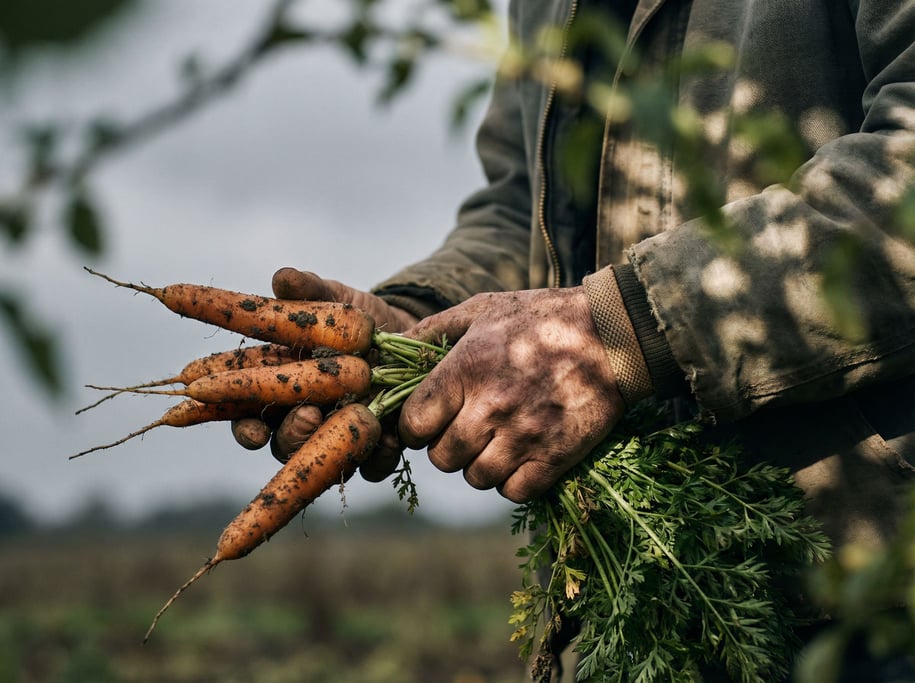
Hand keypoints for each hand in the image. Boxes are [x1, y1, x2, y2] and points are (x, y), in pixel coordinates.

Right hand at [231, 268, 417, 472]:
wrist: (409, 336)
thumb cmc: (355, 321)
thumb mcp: (334, 301)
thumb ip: (308, 291)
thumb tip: (283, 276)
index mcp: (278, 389)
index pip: (247, 416)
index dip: (243, 428)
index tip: (250, 428)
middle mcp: (303, 419)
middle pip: (283, 443)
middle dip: (291, 435)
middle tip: (307, 416)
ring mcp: (338, 438)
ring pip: (323, 458)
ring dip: (331, 445)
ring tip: (348, 420)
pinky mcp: (376, 448)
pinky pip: (374, 467)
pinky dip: (378, 456)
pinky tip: (388, 439)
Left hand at [397, 287, 624, 502]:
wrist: (613, 332)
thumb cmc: (542, 317)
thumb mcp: (483, 309)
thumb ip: (432, 329)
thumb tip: (390, 346)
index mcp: (467, 369)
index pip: (414, 423)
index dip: (416, 426)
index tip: (430, 420)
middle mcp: (492, 406)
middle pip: (441, 458)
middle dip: (446, 447)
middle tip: (464, 430)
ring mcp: (526, 435)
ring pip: (476, 478)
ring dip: (479, 465)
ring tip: (494, 442)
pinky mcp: (557, 456)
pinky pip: (515, 492)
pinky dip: (512, 481)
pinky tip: (520, 457)